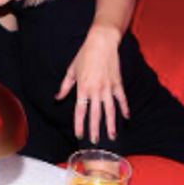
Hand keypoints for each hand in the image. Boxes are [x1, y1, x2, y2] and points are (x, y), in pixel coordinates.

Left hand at [55, 24, 129, 143]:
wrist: (101, 42)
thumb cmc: (84, 55)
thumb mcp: (71, 71)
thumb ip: (64, 87)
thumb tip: (57, 99)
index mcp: (83, 88)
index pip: (80, 111)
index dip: (79, 124)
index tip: (79, 134)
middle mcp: (96, 90)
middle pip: (95, 114)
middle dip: (95, 129)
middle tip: (95, 142)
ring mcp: (108, 87)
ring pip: (110, 110)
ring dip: (111, 124)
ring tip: (112, 136)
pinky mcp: (118, 83)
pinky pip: (121, 99)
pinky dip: (124, 108)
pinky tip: (126, 117)